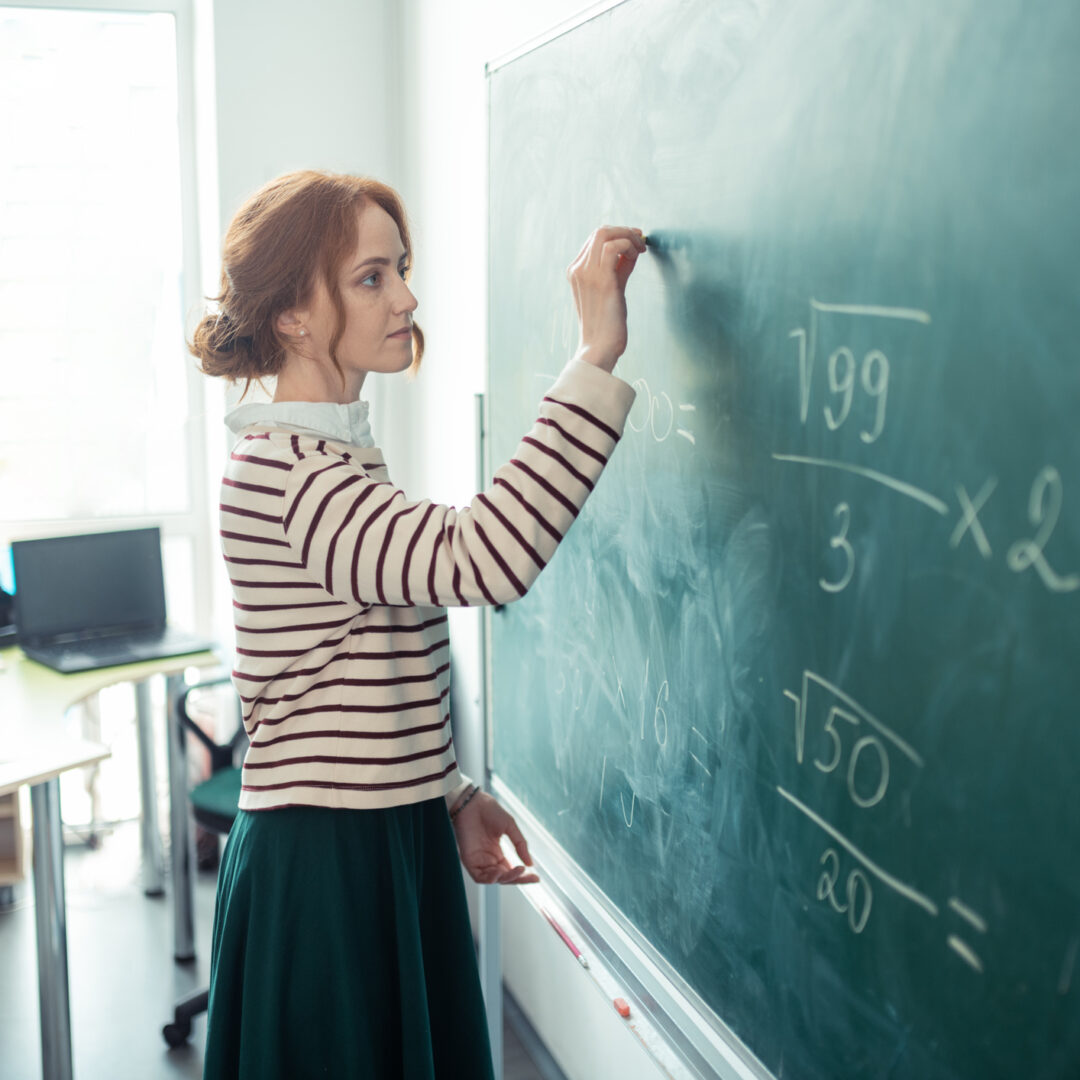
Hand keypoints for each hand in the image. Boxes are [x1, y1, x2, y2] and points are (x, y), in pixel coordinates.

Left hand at [451, 790, 539, 885]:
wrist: (472, 802)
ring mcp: (479, 860)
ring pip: (494, 879)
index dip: (523, 876)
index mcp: (497, 853)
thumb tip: (530, 864)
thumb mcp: (510, 827)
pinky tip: (499, 874)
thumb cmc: (489, 811)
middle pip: (504, 877)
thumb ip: (520, 845)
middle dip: (518, 879)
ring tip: (517, 871)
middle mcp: (488, 859)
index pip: (511, 870)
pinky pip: (479, 877)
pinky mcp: (468, 860)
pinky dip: (489, 879)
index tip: (537, 878)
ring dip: (506, 879)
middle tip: (531, 877)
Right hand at [566, 225, 646, 372]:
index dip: (618, 234)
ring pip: (605, 234)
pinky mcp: (601, 280)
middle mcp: (578, 270)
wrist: (599, 348)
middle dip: (624, 231)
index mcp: (575, 272)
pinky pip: (614, 247)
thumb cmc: (607, 324)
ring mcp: (587, 274)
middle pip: (599, 232)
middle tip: (641, 242)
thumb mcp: (612, 290)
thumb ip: (618, 269)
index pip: (594, 240)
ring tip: (640, 249)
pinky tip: (637, 256)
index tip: (635, 242)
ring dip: (628, 236)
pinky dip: (629, 245)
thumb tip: (632, 250)